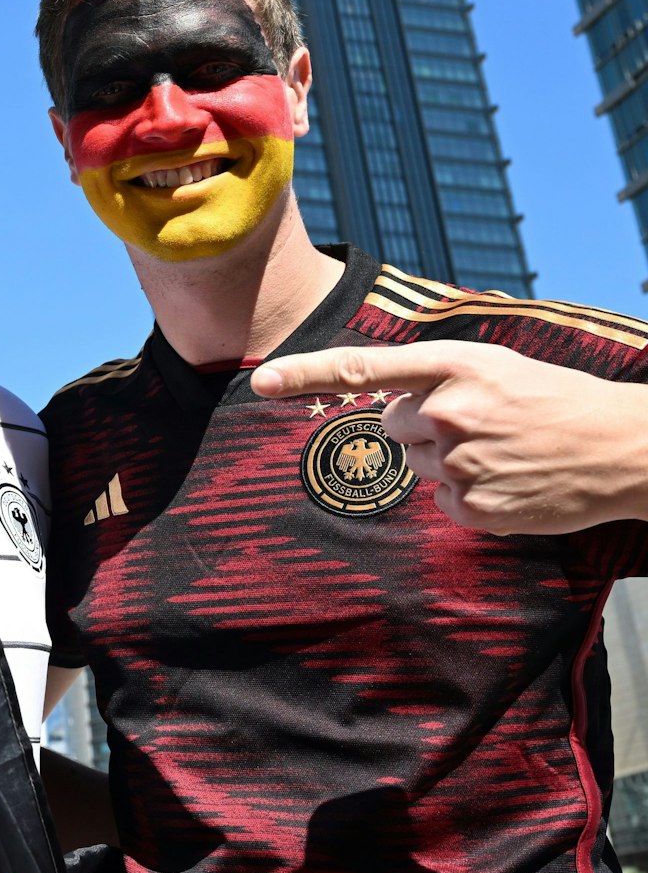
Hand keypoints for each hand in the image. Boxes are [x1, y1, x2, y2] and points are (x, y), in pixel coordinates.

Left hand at [253, 342, 647, 534]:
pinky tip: (508, 480)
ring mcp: (459, 462)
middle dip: (424, 425)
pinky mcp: (472, 506)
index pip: (364, 368)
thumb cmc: (555, 400)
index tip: (260, 381)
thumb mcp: (497, 366)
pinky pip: (441, 501)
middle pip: (391, 425)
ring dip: (447, 459)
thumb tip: (383, 400)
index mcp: (456, 366)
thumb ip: (435, 375)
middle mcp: (449, 412)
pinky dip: (469, 494)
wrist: (624, 448)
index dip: (306, 375)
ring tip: (503, 450)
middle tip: (482, 424)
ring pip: (415, 464)